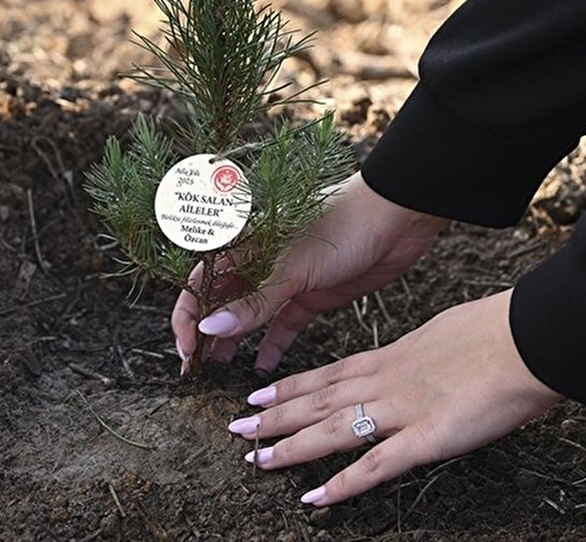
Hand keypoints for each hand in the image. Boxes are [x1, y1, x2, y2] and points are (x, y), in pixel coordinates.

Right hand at [172, 172, 445, 372]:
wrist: (398, 216)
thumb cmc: (342, 224)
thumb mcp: (294, 267)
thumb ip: (254, 301)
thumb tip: (211, 328)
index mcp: (246, 245)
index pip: (201, 283)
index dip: (188, 316)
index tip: (187, 349)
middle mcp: (261, 263)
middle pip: (221, 302)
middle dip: (206, 334)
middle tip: (196, 369)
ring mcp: (287, 281)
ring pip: (250, 316)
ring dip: (234, 341)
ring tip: (221, 370)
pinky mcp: (313, 295)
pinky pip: (285, 324)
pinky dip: (273, 345)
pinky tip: (262, 367)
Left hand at [226, 290, 561, 505]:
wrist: (527, 339)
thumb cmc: (499, 332)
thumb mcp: (449, 332)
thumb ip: (427, 353)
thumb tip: (425, 359)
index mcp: (394, 355)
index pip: (329, 373)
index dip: (291, 385)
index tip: (260, 392)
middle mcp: (387, 380)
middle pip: (318, 400)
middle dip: (275, 415)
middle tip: (237, 426)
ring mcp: (402, 409)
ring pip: (332, 429)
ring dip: (291, 447)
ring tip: (257, 459)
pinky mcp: (425, 438)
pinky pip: (375, 466)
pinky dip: (342, 484)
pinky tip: (315, 498)